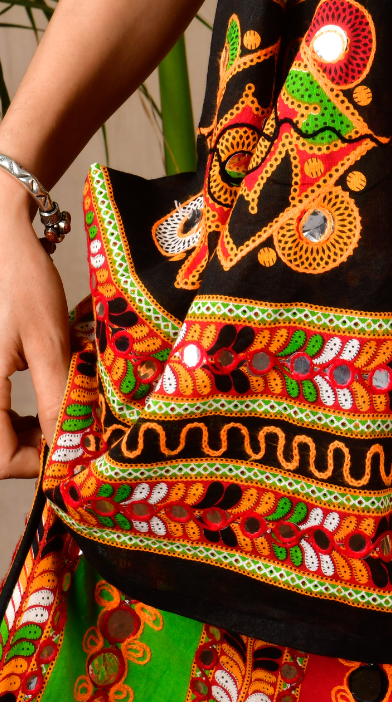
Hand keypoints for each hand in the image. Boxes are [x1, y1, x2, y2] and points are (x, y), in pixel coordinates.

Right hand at [0, 180, 69, 478]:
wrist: (0, 238)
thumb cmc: (21, 283)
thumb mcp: (49, 342)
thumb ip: (56, 397)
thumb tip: (71, 444)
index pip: (0, 459)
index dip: (39, 463)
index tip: (75, 449)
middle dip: (36, 445)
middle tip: (73, 429)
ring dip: (27, 427)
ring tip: (64, 407)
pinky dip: (18, 407)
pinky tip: (45, 388)